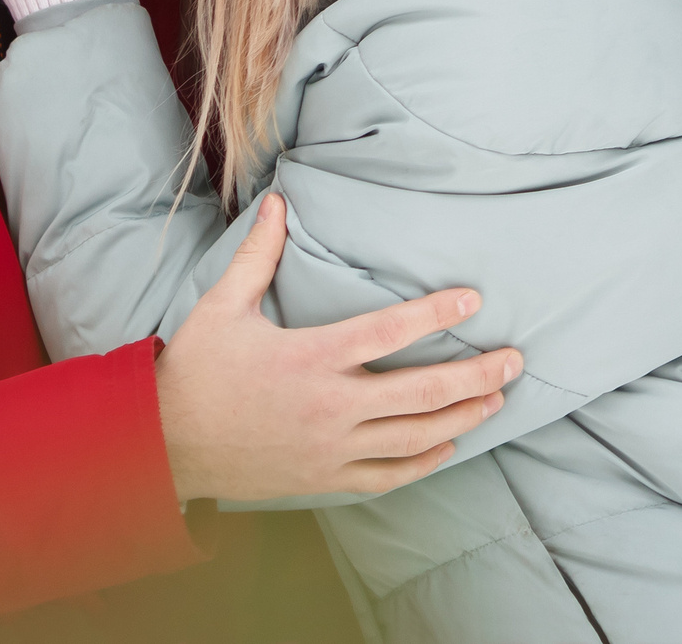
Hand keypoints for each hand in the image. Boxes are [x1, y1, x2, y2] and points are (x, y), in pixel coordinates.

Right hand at [156, 194, 518, 502]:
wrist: (166, 445)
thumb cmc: (197, 369)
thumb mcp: (223, 305)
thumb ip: (258, 255)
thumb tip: (279, 202)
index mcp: (310, 357)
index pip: (388, 332)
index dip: (436, 314)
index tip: (472, 299)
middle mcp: (330, 406)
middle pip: (421, 391)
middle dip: (475, 375)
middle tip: (514, 360)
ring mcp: (332, 448)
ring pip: (415, 436)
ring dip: (463, 417)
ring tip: (496, 399)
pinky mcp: (326, 478)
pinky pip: (390, 475)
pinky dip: (425, 461)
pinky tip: (448, 444)